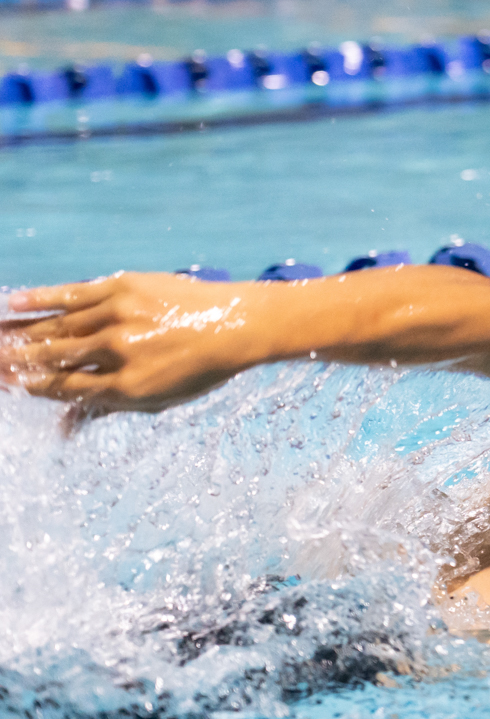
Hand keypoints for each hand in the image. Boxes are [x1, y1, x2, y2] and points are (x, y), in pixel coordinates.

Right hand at [1, 272, 262, 413]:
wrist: (237, 324)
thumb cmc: (198, 367)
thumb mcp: (159, 399)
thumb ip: (107, 409)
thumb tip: (63, 431)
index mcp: (127, 385)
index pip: (66, 388)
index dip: (34, 386)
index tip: (11, 383)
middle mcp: (119, 351)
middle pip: (53, 357)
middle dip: (17, 361)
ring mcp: (120, 316)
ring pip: (57, 326)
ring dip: (20, 331)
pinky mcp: (124, 287)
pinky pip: (74, 293)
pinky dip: (42, 299)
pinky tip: (14, 303)